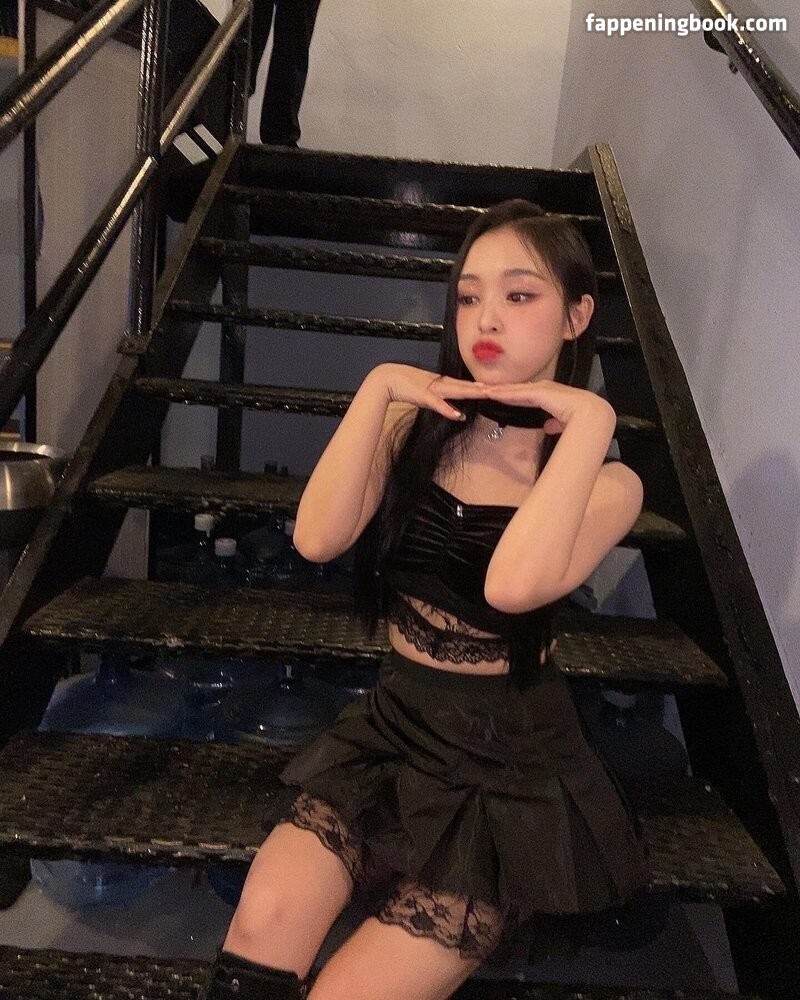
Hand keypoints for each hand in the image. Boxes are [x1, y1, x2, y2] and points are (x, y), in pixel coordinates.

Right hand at [371, 363, 487, 421]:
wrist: (387, 379)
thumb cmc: (405, 384)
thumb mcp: (425, 392)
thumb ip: (438, 399)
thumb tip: (450, 407)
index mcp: (441, 383)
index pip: (464, 384)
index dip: (480, 386)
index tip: (495, 388)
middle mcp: (440, 384)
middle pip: (465, 386)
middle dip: (482, 388)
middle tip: (499, 389)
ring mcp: (433, 390)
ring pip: (456, 392)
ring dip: (471, 393)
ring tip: (486, 394)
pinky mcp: (423, 397)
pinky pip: (438, 404)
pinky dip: (448, 409)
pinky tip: (458, 415)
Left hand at [480, 379, 614, 434]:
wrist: (591, 414)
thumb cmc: (581, 419)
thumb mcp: (563, 422)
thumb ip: (555, 423)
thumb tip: (548, 426)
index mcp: (549, 395)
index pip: (524, 395)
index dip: (510, 395)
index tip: (496, 396)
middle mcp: (544, 388)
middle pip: (516, 389)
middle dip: (499, 390)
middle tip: (481, 389)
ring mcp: (541, 389)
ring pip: (514, 389)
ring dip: (498, 390)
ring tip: (480, 390)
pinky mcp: (539, 392)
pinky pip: (518, 393)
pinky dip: (504, 393)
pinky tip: (492, 394)